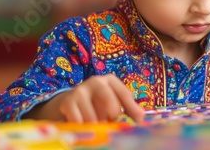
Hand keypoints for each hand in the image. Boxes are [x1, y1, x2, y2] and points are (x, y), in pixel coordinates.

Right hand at [24, 74, 144, 122]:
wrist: (71, 101)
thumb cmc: (99, 102)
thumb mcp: (114, 101)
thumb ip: (129, 108)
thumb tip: (142, 117)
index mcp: (110, 80)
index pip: (124, 93)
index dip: (132, 109)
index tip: (138, 121)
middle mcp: (95, 81)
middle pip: (109, 102)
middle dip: (112, 117)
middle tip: (110, 123)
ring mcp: (80, 91)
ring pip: (94, 117)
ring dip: (96, 126)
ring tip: (96, 124)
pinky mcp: (68, 102)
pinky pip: (79, 122)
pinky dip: (84, 129)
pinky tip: (84, 126)